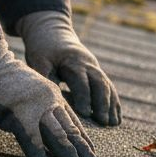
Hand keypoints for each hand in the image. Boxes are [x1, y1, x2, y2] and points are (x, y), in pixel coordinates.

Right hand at [0, 41, 98, 156]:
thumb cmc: (7, 81)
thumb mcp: (33, 92)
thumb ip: (42, 110)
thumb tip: (47, 134)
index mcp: (54, 97)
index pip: (73, 122)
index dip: (83, 140)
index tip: (92, 153)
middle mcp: (50, 102)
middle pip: (70, 130)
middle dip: (83, 150)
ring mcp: (35, 109)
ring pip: (57, 135)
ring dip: (69, 154)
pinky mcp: (18, 115)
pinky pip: (30, 138)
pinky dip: (37, 153)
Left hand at [17, 10, 120, 126]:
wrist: (53, 33)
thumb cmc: (43, 49)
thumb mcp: (39, 60)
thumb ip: (45, 77)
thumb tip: (49, 99)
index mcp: (73, 60)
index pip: (81, 80)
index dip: (84, 97)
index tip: (85, 113)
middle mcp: (88, 64)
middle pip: (99, 83)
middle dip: (103, 103)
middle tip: (104, 122)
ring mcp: (95, 68)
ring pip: (107, 86)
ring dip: (111, 105)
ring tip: (114, 124)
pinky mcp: (97, 73)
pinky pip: (109, 88)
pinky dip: (114, 102)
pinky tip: (117, 118)